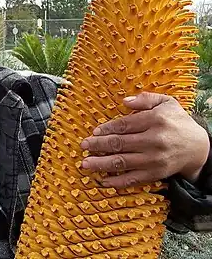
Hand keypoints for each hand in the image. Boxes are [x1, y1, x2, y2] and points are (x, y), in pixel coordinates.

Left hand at [80, 92, 209, 187]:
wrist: (197, 147)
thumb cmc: (177, 122)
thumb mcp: (166, 103)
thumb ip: (145, 99)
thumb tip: (124, 101)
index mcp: (155, 121)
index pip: (124, 125)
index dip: (107, 129)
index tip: (94, 132)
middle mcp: (153, 141)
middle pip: (120, 144)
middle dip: (98, 146)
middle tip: (83, 146)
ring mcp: (153, 160)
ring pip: (122, 162)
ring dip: (101, 164)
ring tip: (85, 164)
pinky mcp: (155, 174)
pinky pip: (133, 179)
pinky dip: (117, 182)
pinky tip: (103, 181)